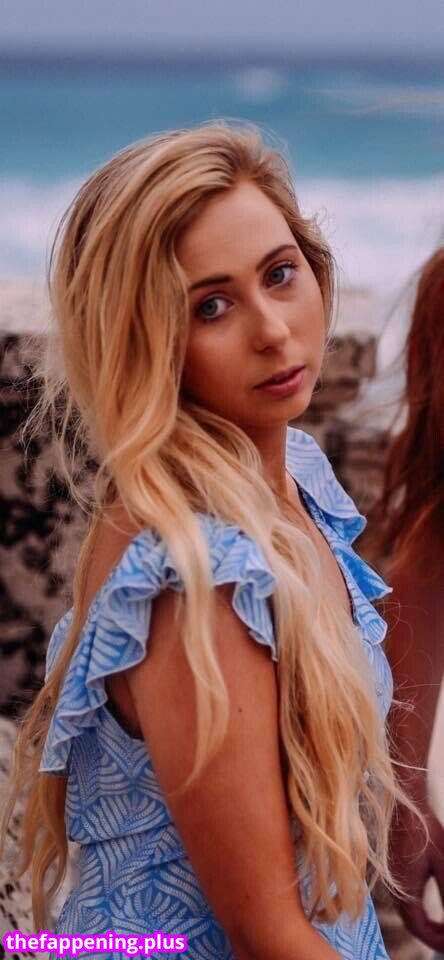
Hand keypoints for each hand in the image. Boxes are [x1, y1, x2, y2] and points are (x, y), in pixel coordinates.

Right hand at [390, 802, 443, 951]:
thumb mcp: (442, 864)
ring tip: (443, 926)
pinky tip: (430, 908)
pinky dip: (418, 911)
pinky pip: (403, 901)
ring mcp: (392, 881)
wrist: (406, 805)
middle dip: (432, 935)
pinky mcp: (393, 873)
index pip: (419, 928)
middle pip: (412, 924)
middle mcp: (394, 889)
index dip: (436, 941)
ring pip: (407, 913)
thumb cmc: (425, 831)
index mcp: (406, 890)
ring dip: (424, 924)